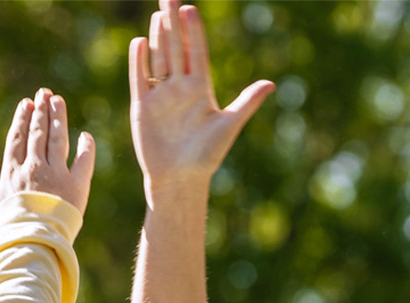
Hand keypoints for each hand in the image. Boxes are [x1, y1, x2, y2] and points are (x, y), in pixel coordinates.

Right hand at [0, 88, 95, 239]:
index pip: (17, 140)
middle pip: (37, 133)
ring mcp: (56, 175)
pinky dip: (86, 147)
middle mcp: (33, 169)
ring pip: (58, 139)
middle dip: (41, 111)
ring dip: (59, 118)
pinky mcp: (76, 186)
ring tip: (59, 101)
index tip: (26, 103)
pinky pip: (84, 161)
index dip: (22, 120)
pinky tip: (86, 136)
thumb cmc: (3, 235)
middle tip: (45, 93)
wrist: (29, 244)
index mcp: (11, 174)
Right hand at [129, 0, 273, 195]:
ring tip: (158, 13)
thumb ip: (247, 103)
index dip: (194, 31)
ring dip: (159, 37)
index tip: (191, 8)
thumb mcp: (229, 126)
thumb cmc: (207, 156)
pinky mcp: (142, 107)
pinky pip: (139, 79)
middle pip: (176, 48)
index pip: (197, 53)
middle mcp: (180, 88)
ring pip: (159, 59)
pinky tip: (140, 42)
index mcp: (201, 89)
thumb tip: (271, 84)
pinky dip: (139, 62)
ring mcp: (160, 96)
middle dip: (174, 23)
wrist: (180, 180)